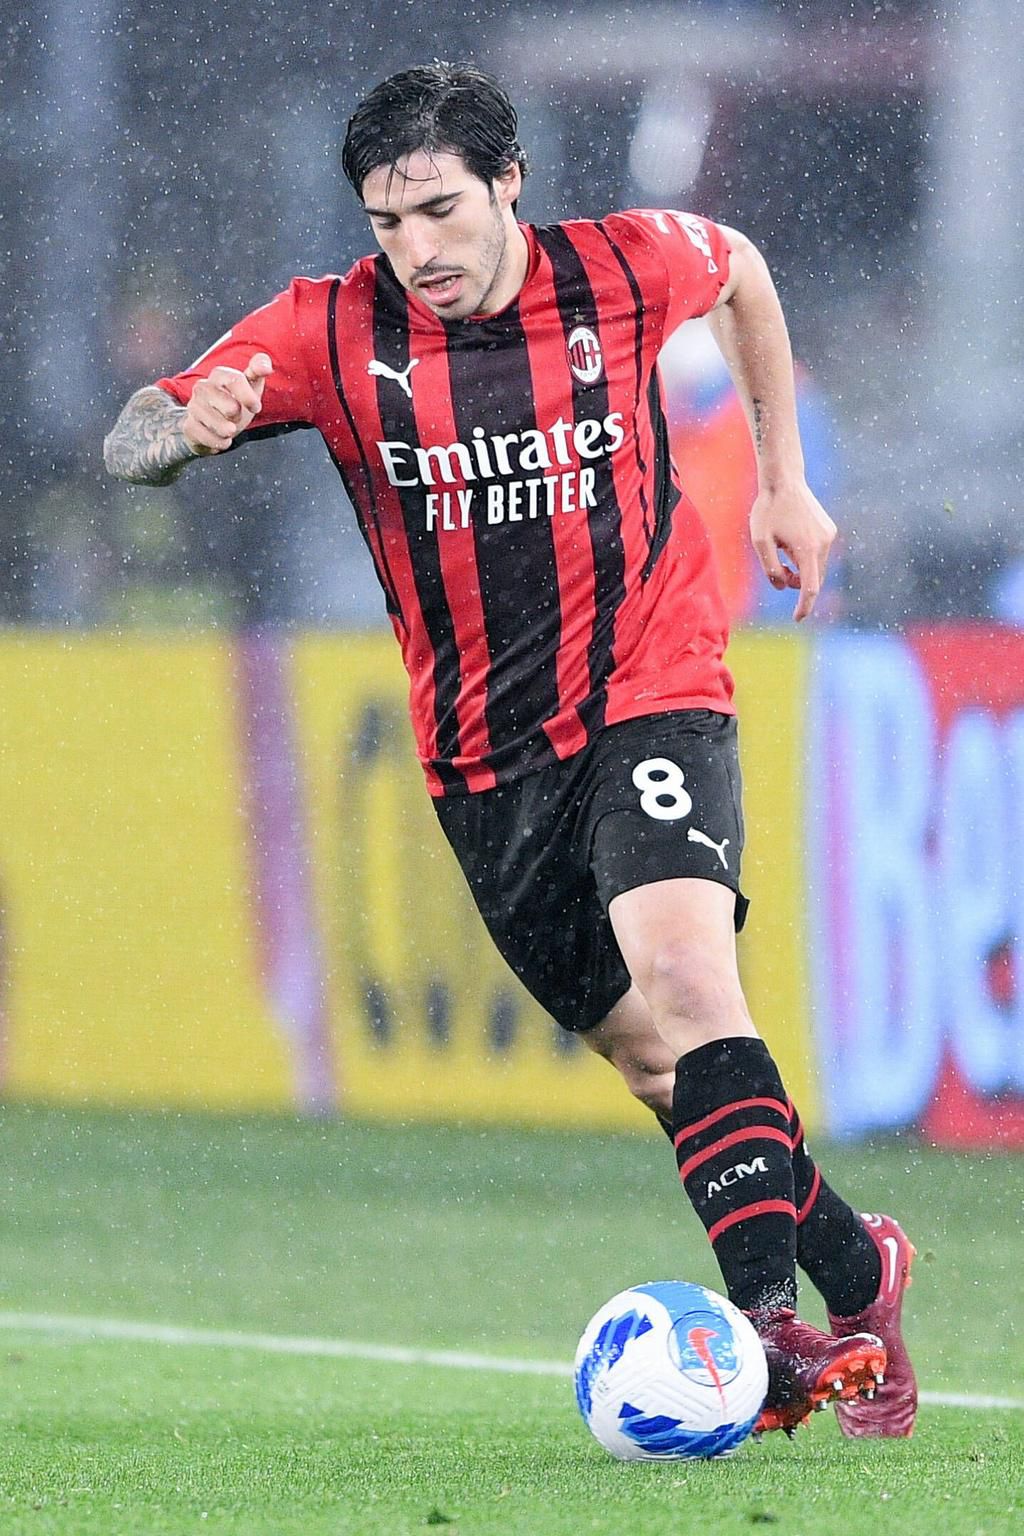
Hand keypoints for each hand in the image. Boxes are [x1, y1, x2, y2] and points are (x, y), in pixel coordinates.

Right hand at [182, 353, 271, 454]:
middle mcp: (202, 388)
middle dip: (239, 416)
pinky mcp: (188, 426)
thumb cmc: (234, 400)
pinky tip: (221, 438)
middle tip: (236, 416)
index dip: (249, 397)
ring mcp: (193, 407)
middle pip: (230, 407)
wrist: (211, 422)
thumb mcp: (250, 384)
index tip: (256, 407)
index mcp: (219, 375)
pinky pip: (208, 438)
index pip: (235, 380)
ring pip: (219, 425)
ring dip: (229, 431)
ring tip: (229, 428)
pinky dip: (219, 442)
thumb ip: (258, 370)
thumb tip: (265, 365)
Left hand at [749, 482, 836, 622]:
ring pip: (817, 568)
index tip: (797, 619)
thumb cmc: (768, 511)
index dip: (804, 606)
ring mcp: (829, 536)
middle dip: (797, 584)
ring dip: (801, 570)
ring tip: (782, 551)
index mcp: (808, 549)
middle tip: (779, 569)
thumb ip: (771, 568)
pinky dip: (806, 559)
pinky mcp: (829, 530)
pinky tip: (791, 541)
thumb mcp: (761, 542)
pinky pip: (818, 555)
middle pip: (813, 579)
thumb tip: (782, 587)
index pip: (810, 588)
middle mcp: (824, 544)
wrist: (784, 481)